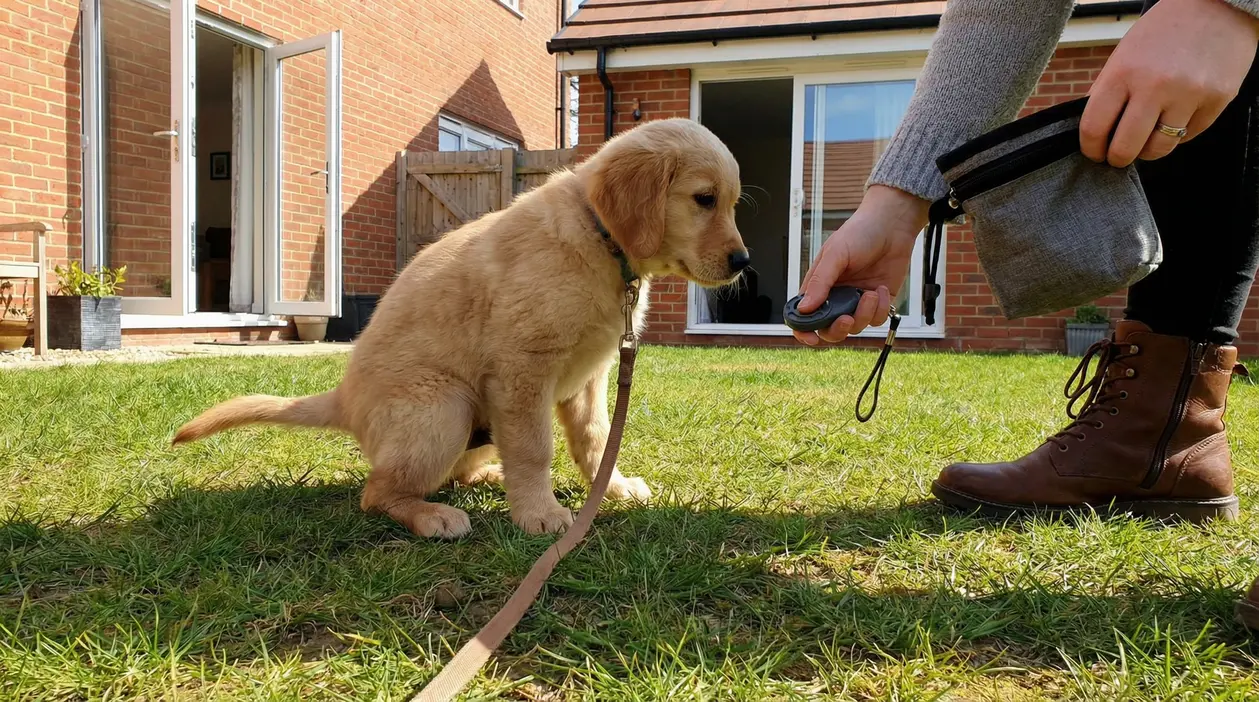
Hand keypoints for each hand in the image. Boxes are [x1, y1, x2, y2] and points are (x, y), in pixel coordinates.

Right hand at [793, 185, 927, 345]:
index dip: (803, 331)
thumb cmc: (859, 233)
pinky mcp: (878, 302)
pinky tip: (881, 289)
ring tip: (870, 293)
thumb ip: (820, 282)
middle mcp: (836, 297)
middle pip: (829, 329)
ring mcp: (856, 302)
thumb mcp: (835, 254)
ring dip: (863, 314)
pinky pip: (876, 319)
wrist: (893, 224)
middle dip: (837, 330)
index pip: (803, 316)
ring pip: (855, 327)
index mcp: (818, 286)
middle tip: (847, 319)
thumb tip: (804, 309)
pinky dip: (879, 308)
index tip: (811, 337)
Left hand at [1080, 0, 1258, 165]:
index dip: (1091, 149)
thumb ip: (1108, 92)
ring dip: (1148, 151)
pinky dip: (1177, 134)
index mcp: (1123, 72)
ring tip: (1146, 139)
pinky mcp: (1217, 101)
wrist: (1217, 7)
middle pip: (1126, 148)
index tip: (1095, 152)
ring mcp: (1189, 95)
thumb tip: (1094, 132)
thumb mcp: (1124, 56)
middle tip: (1118, 156)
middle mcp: (1155, 86)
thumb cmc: (1163, 32)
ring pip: (1159, 148)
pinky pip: (1188, 136)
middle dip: (1118, 158)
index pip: (1094, 128)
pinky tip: (1175, 117)